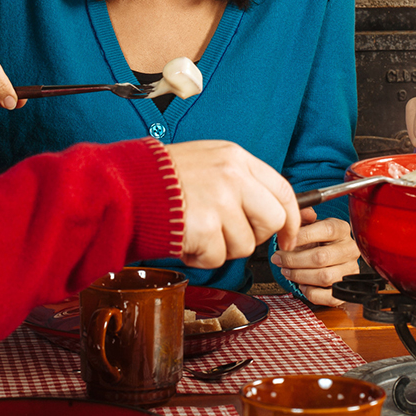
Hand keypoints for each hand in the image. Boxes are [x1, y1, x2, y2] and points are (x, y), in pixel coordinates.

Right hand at [165, 141, 301, 268]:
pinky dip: (202, 257)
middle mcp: (232, 177)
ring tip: (197, 230)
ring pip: (245, 245)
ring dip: (222, 247)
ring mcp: (220, 202)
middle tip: (230, 236)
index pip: (283, 190)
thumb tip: (271, 210)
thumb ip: (239, 180)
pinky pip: (218, 258)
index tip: (289, 236)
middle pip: (273, 221)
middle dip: (256, 236)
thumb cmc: (160, 178)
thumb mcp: (207, 161)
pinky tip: (186, 239)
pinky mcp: (205, 227)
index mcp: (235, 158)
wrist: (123, 186)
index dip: (292, 219)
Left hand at [270, 210, 360, 305]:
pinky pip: (328, 295)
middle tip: (278, 259)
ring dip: (299, 276)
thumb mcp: (308, 224)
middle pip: (321, 257)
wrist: (326, 258)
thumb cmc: (315, 240)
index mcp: (342, 229)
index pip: (326, 230)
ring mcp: (350, 270)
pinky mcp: (346, 289)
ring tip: (286, 271)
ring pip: (324, 277)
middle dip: (293, 260)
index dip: (302, 236)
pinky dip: (311, 291)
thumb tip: (300, 212)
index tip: (284, 241)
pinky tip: (302, 284)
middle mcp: (350, 249)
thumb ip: (302, 217)